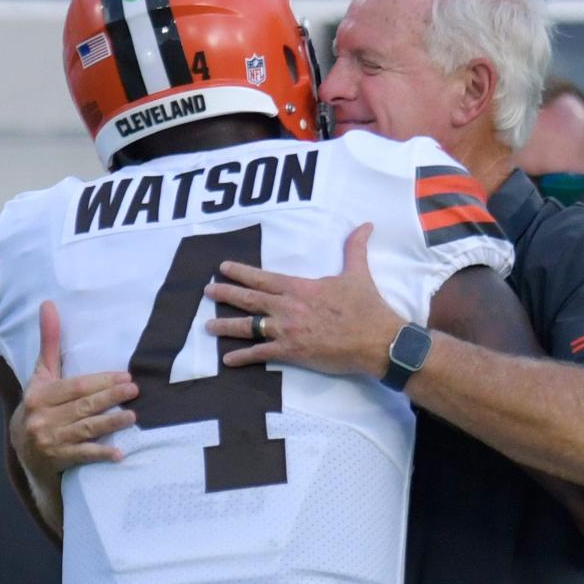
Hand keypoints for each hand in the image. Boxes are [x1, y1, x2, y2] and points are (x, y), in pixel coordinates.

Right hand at [9, 300, 137, 477]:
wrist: (26, 456)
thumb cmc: (39, 409)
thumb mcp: (41, 378)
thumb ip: (49, 344)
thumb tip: (49, 304)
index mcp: (39, 395)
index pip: (75, 386)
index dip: (101, 381)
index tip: (125, 377)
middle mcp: (41, 417)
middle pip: (82, 405)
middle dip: (110, 397)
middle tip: (134, 391)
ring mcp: (49, 440)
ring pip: (85, 429)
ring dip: (110, 423)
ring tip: (132, 416)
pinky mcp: (57, 460)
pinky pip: (82, 455)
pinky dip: (100, 454)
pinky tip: (119, 453)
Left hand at [204, 224, 401, 376]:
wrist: (377, 340)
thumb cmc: (367, 308)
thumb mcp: (358, 273)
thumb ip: (355, 248)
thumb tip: (365, 224)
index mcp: (300, 287)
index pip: (263, 278)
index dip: (241, 272)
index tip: (223, 268)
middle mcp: (288, 307)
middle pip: (249, 300)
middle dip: (225, 294)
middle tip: (207, 291)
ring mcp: (288, 331)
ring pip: (249, 327)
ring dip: (226, 326)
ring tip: (208, 326)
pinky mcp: (292, 353)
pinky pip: (261, 354)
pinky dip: (243, 357)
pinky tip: (228, 359)